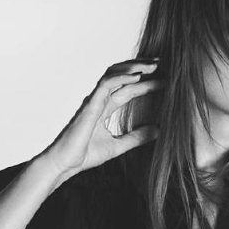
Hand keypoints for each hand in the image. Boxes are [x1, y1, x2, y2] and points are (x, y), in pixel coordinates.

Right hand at [42, 58, 163, 178]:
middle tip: (161, 64)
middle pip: (122, 76)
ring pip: (113, 74)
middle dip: (141, 68)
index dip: (145, 84)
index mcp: (104, 108)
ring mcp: (94, 100)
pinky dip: (122, 77)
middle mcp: (99, 100)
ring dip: (134, 67)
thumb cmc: (85, 155)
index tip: (163, 81)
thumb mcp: (119, 146)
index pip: (128, 90)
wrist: (65, 164)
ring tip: (153, 65)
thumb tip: (158, 130)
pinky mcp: (90, 105)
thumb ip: (137, 137)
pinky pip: (106, 84)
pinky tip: (138, 76)